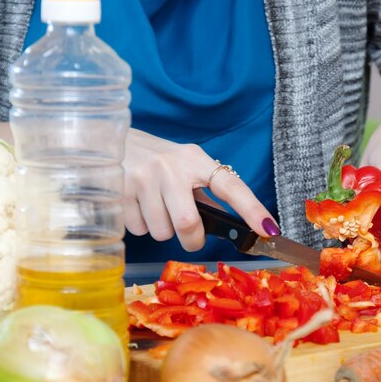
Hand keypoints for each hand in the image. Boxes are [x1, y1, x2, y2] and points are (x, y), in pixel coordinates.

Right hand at [122, 129, 277, 251]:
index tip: (269, 229)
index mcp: (194, 159)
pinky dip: (141, 226)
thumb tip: (229, 226)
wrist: (111, 140)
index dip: (252, 209)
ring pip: (162, 232)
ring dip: (163, 231)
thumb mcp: (184, 166)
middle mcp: (170, 167)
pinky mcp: (120, 192)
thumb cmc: (155, 159)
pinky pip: (139, 229)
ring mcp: (143, 179)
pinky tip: (138, 206)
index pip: (230, 186)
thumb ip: (204, 192)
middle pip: (189, 224)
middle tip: (190, 236)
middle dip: (192, 241)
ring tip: (156, 209)